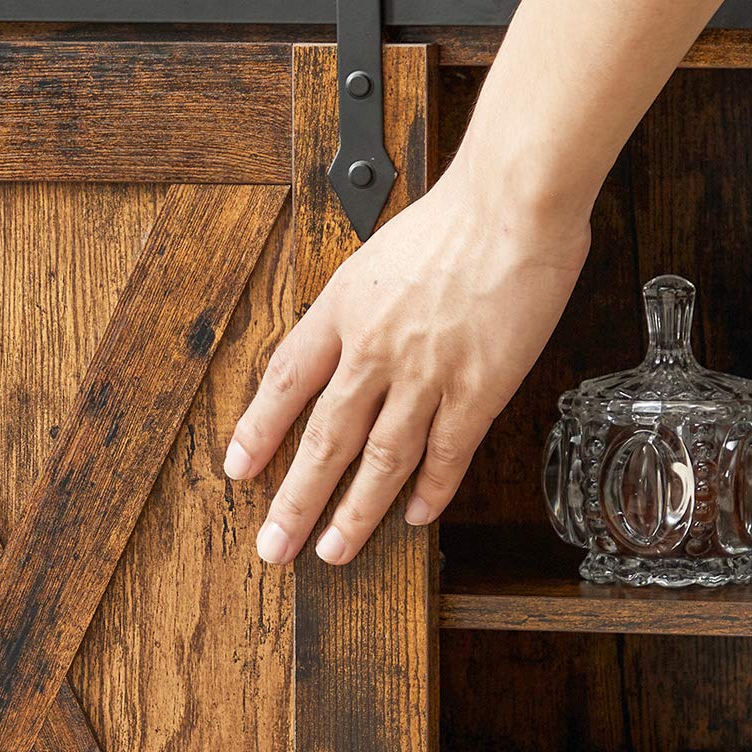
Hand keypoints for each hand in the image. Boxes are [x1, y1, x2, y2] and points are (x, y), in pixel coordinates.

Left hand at [224, 152, 591, 565]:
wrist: (513, 200)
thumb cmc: (456, 216)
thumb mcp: (378, 255)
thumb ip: (360, 306)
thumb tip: (348, 345)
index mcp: (342, 310)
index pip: (284, 380)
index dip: (258, 430)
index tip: (238, 469)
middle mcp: (373, 349)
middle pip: (324, 438)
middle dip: (295, 500)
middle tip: (274, 544)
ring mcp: (425, 373)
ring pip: (380, 459)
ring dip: (354, 512)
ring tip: (332, 551)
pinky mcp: (478, 388)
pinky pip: (447, 453)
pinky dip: (430, 490)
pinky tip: (415, 518)